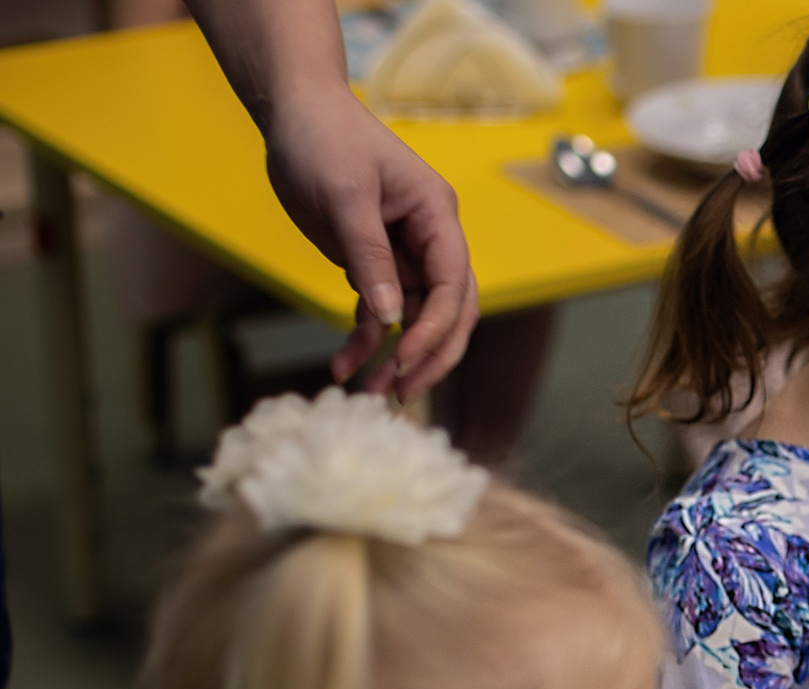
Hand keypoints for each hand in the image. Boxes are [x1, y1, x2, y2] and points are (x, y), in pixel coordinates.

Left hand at [260, 87, 476, 397]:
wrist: (293, 113)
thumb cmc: (323, 139)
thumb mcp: (344, 196)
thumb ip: (369, 255)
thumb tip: (392, 316)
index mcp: (436, 216)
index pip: (454, 283)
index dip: (436, 326)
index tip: (406, 357)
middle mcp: (429, 240)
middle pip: (449, 311)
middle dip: (429, 355)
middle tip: (404, 394)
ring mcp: (403, 254)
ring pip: (414, 320)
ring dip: (396, 358)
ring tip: (372, 395)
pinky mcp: (373, 263)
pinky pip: (377, 312)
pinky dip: (364, 341)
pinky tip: (345, 366)